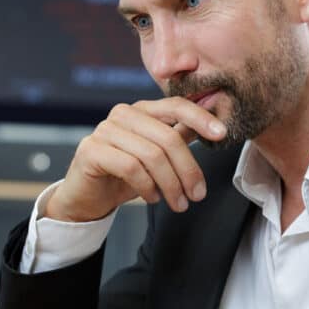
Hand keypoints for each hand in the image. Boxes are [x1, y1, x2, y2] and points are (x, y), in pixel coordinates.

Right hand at [45, 98, 226, 221]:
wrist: (87, 197)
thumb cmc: (123, 175)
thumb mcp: (156, 156)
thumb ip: (178, 138)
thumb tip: (211, 127)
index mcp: (141, 110)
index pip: (176, 105)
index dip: (200, 117)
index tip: (222, 134)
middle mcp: (122, 114)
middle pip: (168, 137)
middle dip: (188, 170)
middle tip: (198, 195)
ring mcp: (104, 130)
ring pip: (152, 155)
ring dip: (171, 184)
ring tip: (179, 204)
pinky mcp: (92, 150)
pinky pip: (131, 167)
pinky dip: (148, 186)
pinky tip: (153, 198)